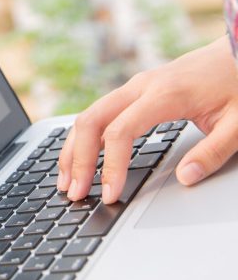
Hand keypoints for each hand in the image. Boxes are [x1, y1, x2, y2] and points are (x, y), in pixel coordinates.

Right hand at [57, 35, 237, 203]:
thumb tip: (184, 179)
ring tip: (67, 180)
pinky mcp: (134, 90)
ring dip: (73, 148)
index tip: (109, 194)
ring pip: (88, 114)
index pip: (120, 132)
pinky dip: (83, 137)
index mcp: (164, 94)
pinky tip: (80, 157)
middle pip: (92, 121)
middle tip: (74, 192)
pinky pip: (98, 112)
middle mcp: (140, 86)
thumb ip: (212, 152)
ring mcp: (134, 86)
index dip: (111, 165)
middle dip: (78, 158)